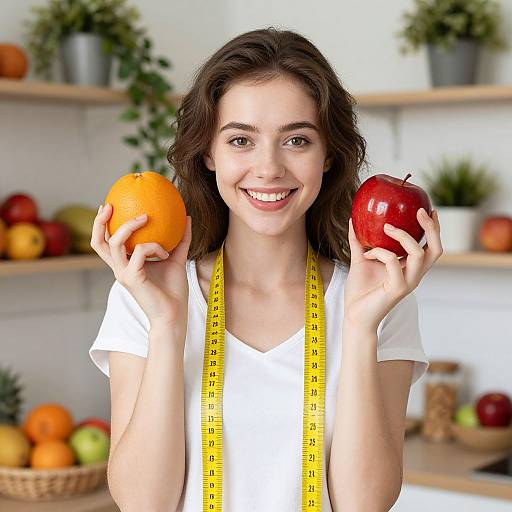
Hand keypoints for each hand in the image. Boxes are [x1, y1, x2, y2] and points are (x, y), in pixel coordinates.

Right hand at [90, 203, 192, 329]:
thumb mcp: (177, 259)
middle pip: (98, 242)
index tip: (109, 206)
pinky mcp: (131, 278)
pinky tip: (165, 254)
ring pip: (115, 243)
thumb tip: (187, 218)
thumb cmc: (174, 290)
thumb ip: (181, 240)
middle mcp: (120, 268)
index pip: (106, 243)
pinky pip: (139, 251)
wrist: (174, 315)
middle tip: (110, 205)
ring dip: (130, 226)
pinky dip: (154, 247)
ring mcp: (123, 273)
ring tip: (145, 217)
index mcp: (126, 264)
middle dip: (100, 221)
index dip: (102, 224)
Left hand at [343, 208, 442, 332]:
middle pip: (436, 250)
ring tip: (387, 227)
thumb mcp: (360, 260)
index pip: (431, 247)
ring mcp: (407, 282)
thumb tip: (352, 220)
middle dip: (431, 228)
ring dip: (404, 237)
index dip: (433, 228)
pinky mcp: (397, 289)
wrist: (354, 315)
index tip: (427, 208)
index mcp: (409, 268)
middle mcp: (413, 275)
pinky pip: (394, 262)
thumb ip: (359, 241)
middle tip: (419, 211)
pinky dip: (380, 252)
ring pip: (419, 254)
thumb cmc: (360, 291)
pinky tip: (366, 254)